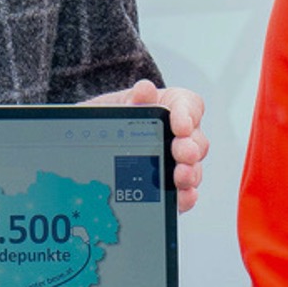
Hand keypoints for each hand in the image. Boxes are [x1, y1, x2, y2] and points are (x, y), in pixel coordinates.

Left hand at [85, 79, 209, 210]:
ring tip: (181, 176)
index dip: (188, 114)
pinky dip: (186, 195)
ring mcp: (175, 162)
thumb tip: (145, 90)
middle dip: (190, 148)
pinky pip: (184, 191)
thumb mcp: (112, 106)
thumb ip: (130, 99)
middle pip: (195, 140)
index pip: (188, 105)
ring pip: (193, 167)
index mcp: (168, 108)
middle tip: (182, 153)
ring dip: (190, 172)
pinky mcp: (169, 186)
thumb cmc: (107, 122)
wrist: (92, 144)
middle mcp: (177, 135)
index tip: (180, 126)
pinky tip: (183, 196)